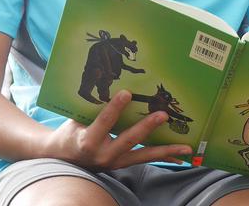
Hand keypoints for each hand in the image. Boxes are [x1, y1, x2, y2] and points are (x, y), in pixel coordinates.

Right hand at [41, 90, 191, 170]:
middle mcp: (103, 155)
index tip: (127, 93)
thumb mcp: (76, 119)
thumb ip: (94, 107)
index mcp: (88, 141)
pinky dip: (164, 157)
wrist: (62, 159)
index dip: (115, 107)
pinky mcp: (123, 165)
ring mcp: (115, 162)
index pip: (104, 122)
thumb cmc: (71, 133)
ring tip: (185, 146)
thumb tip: (114, 84)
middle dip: (147, 127)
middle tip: (163, 115)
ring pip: (144, 155)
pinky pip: (145, 159)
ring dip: (166, 150)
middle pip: (129, 140)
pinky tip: (181, 156)